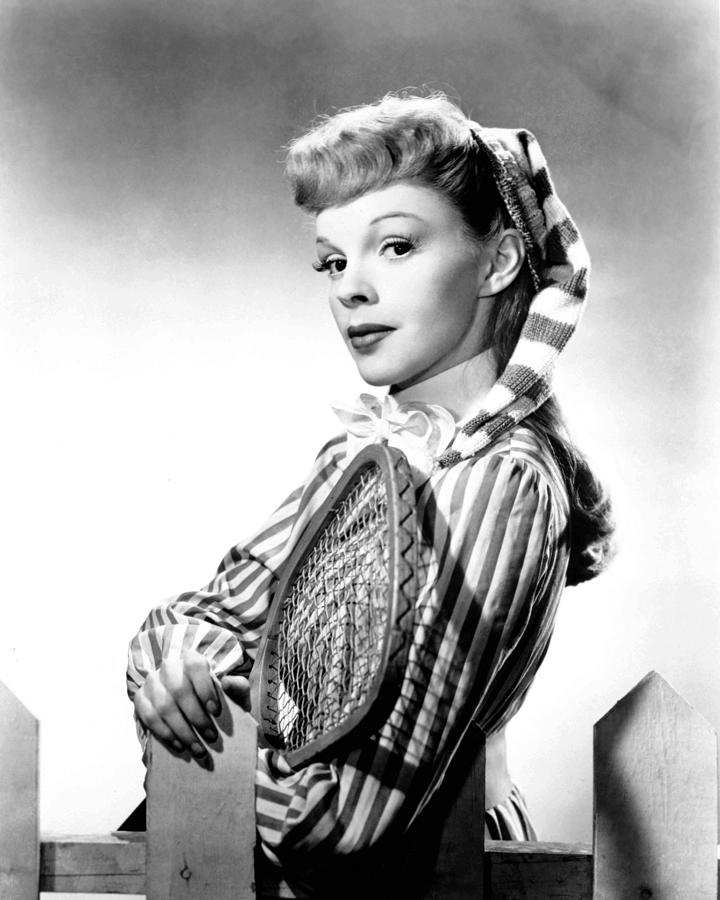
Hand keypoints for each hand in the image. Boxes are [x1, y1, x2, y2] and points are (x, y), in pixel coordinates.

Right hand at [133, 650, 250, 757]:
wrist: (201, 712)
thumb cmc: (219, 700)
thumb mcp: (235, 694)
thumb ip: (238, 687)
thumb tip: (228, 682)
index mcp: (192, 659)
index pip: (195, 665)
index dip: (204, 688)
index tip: (216, 712)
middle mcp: (169, 667)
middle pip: (178, 690)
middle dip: (196, 717)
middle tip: (211, 737)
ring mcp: (152, 682)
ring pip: (163, 706)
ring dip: (181, 730)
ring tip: (198, 748)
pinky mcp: (141, 699)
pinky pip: (148, 717)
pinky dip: (164, 733)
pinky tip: (179, 745)